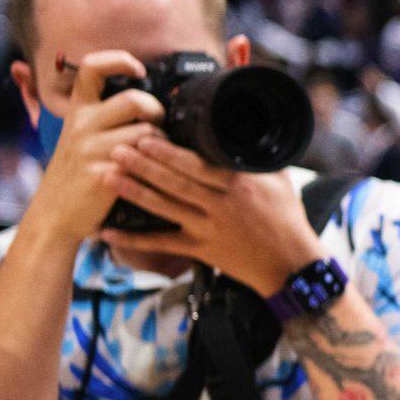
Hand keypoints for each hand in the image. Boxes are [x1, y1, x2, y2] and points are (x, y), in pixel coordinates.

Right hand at [23, 51, 165, 246]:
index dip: (118, 60)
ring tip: (155, 155)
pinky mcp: (103, 175)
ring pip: (147, 132)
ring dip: (162, 143)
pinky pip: (145, 162)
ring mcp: (91, 150)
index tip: (138, 69)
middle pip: (135, 100)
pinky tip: (153, 174)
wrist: (54, 216)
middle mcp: (82, 126)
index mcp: (77, 112)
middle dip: (156, 111)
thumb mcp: (78, 137)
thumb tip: (140, 97)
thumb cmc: (75, 175)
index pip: (92, 68)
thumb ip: (101, 116)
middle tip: (156, 124)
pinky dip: (157, 167)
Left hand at [99, 135, 324, 294]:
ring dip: (134, 192)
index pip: (198, 165)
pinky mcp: (201, 250)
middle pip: (175, 183)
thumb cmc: (288, 220)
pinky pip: (162, 244)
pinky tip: (109, 232)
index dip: (169, 152)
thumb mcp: (281, 181)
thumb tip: (245, 133)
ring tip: (108, 176)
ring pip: (165, 208)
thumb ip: (258, 159)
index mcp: (239, 185)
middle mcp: (221, 205)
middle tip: (116, 149)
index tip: (146, 137)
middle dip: (143, 166)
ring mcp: (208, 229)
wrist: (292, 265)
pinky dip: (134, 240)